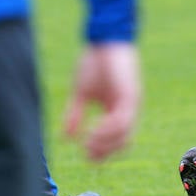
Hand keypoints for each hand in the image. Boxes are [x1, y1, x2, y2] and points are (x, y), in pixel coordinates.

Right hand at [62, 41, 140, 160]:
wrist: (103, 39)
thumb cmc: (94, 63)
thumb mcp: (81, 93)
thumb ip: (75, 115)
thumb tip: (65, 138)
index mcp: (117, 110)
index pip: (115, 140)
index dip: (102, 152)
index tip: (84, 155)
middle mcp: (127, 109)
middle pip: (123, 142)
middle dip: (105, 152)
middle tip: (87, 154)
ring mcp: (131, 103)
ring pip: (124, 135)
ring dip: (105, 143)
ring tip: (88, 143)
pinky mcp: (130, 95)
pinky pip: (122, 120)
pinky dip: (108, 130)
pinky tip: (93, 130)